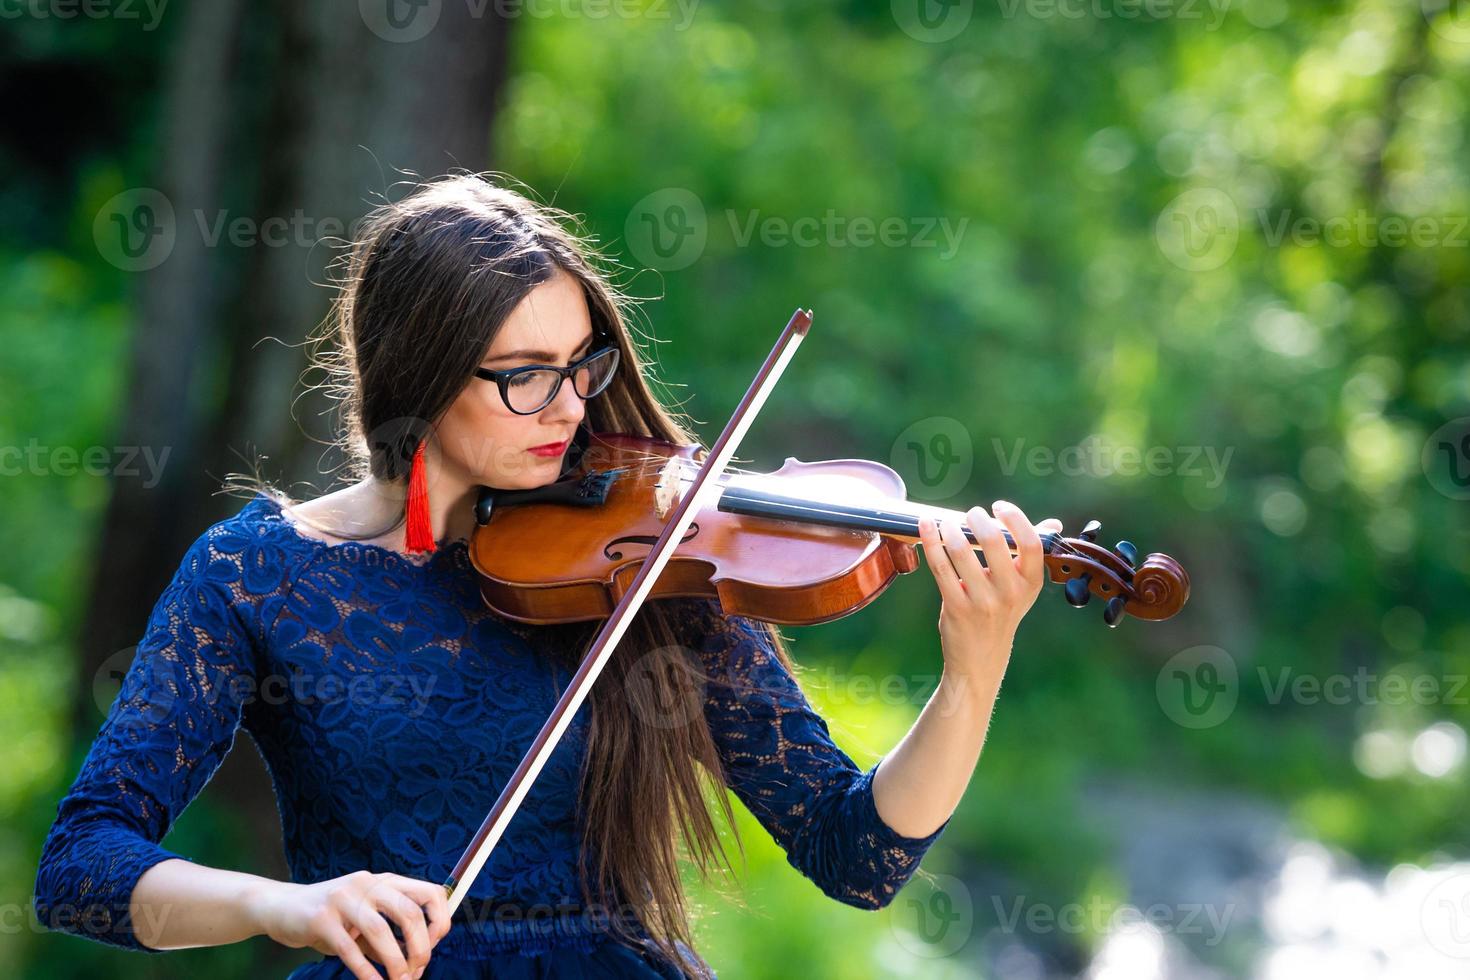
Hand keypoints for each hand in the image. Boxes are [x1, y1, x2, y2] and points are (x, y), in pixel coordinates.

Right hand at [249, 871, 450, 979]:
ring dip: (395, 962)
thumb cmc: (332, 917)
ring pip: (380, 930)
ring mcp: (343, 898)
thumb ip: (391, 934)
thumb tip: (419, 961)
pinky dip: (365, 970)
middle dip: (420, 946)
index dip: (439, 920)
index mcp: (384, 881)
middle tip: (418, 970)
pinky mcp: (321, 918)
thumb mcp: (365, 918)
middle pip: (408, 912)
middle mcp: (367, 883)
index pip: (429, 892)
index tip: (435, 944)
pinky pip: (349, 948)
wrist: (282, 908)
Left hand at [916, 502, 1061, 680]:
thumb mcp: (1022, 588)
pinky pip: (941, 567)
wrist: (980, 658)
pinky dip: (931, 542)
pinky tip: (926, 526)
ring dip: (951, 529)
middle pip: (994, 542)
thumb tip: (1052, 524)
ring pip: (962, 552)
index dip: (1015, 519)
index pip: (1031, 543)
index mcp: (1030, 583)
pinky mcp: (956, 607)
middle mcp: (1010, 593)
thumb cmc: (1001, 613)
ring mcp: (982, 602)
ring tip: (947, 523)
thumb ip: (1030, 554)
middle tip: (970, 514)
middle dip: (978, 520)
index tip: (999, 507)